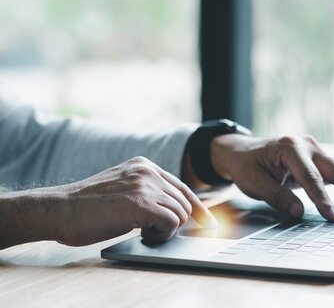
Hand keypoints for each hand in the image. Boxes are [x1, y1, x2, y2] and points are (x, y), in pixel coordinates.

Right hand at [0, 156, 215, 248]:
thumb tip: (174, 211)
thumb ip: (147, 192)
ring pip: (180, 214)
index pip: (181, 188)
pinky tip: (141, 234)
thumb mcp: (122, 188)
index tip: (207, 222)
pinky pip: (171, 224)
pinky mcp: (141, 204)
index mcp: (144, 165)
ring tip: (142, 232)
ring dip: (165, 230)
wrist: (58, 209)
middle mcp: (148, 172)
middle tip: (153, 232)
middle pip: (184, 203)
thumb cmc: (87, 205)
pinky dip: (161, 235)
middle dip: (176, 223)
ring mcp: (145, 186)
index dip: (197, 207)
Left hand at [209, 134, 333, 220]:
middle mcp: (307, 145)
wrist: (243, 151)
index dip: (322, 197)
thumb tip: (298, 212)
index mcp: (289, 148)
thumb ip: (276, 196)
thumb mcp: (253, 183)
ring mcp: (315, 150)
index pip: (310, 175)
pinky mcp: (320, 158)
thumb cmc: (247, 166)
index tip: (331, 216)